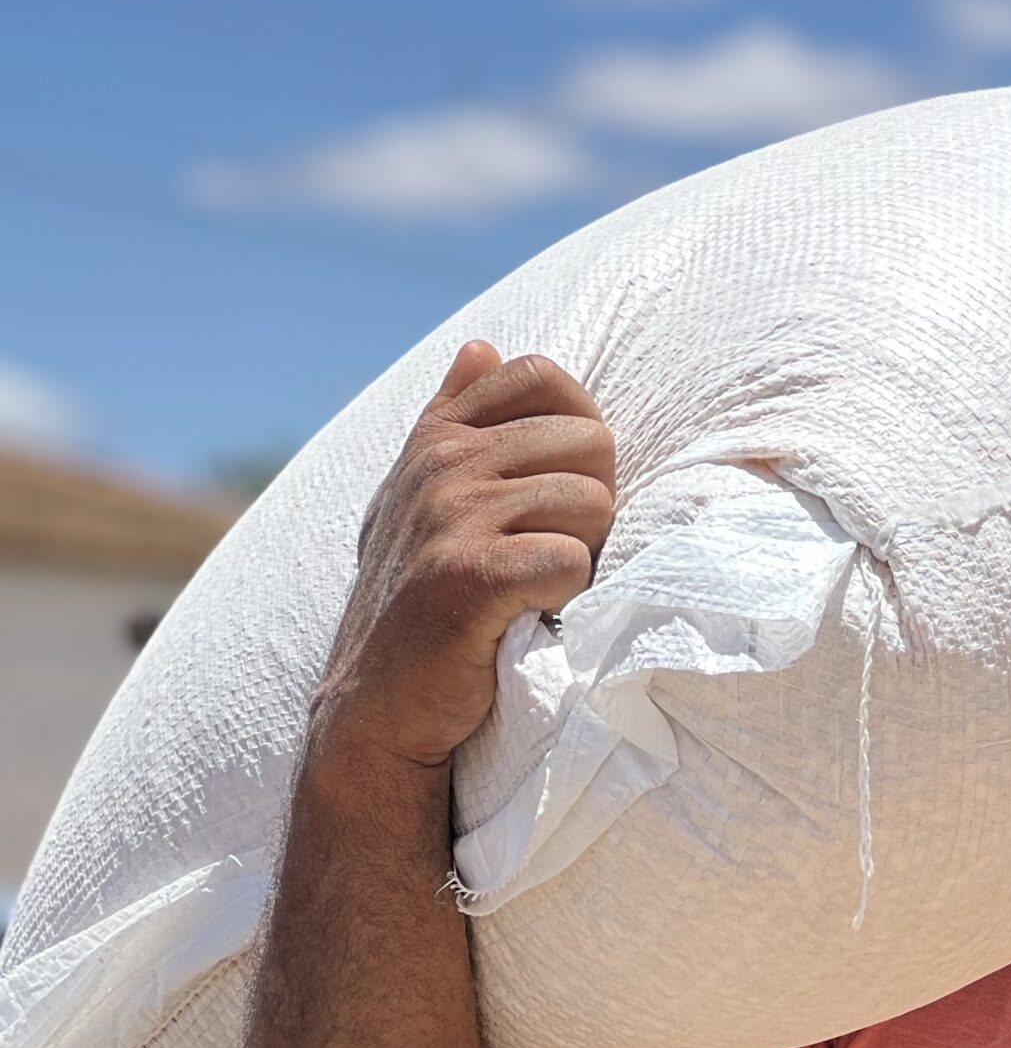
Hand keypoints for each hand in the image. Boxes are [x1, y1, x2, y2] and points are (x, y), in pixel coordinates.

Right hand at [313, 340, 614, 771]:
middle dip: (593, 504)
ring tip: (538, 585)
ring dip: (585, 554)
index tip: (557, 488)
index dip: (578, 432)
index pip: (543, 376)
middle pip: (591, 443)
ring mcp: (449, 518)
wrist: (380, 701)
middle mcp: (440, 465)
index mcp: (438, 437)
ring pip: (590, 502)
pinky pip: (570, 561)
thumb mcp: (424, 495)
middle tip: (553, 552)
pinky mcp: (466, 579)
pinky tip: (532, 612)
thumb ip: (456, 418)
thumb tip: (484, 346)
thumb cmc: (422, 597)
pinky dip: (569, 594)